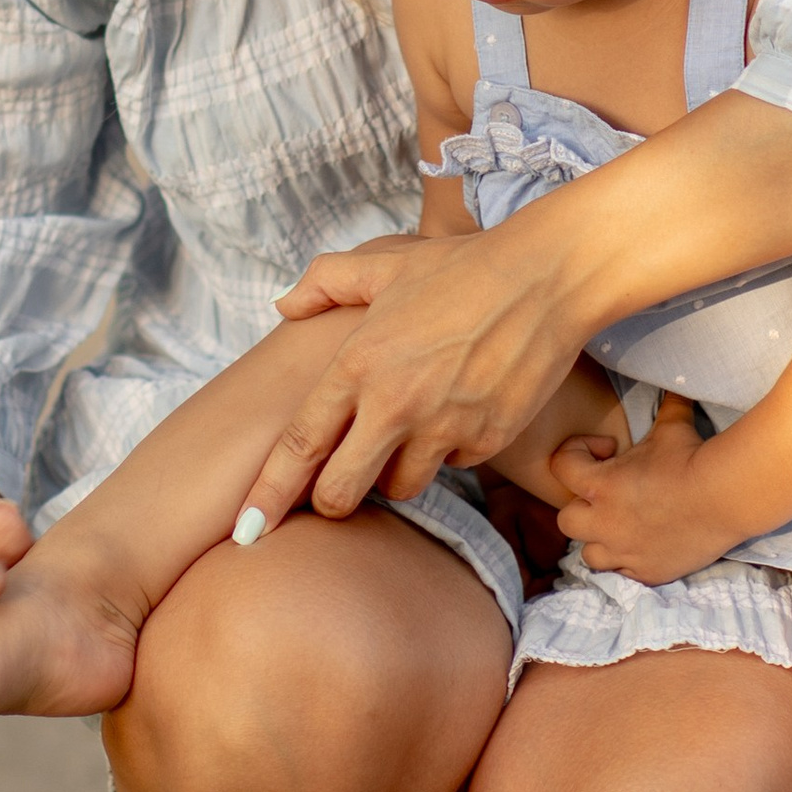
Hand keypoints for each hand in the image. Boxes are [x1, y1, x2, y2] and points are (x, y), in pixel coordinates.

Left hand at [241, 222, 583, 523]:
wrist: (545, 277)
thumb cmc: (461, 267)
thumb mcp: (383, 262)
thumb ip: (324, 282)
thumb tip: (283, 305)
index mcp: (357, 364)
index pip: (299, 446)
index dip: (268, 494)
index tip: (246, 529)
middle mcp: (395, 404)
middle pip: (341, 493)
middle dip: (332, 502)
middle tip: (335, 492)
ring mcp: (443, 426)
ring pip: (402, 487)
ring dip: (397, 472)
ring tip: (409, 432)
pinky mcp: (488, 440)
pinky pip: (456, 465)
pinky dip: (451, 450)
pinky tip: (460, 411)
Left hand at [550, 398, 739, 585]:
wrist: (725, 497)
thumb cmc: (692, 458)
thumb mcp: (672, 427)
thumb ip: (664, 406)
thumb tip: (673, 381)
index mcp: (600, 485)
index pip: (560, 466)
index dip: (577, 452)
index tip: (606, 450)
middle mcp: (604, 522)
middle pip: (566, 520)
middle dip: (582, 507)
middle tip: (607, 497)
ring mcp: (624, 551)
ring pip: (589, 555)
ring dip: (600, 540)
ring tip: (623, 526)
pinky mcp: (646, 572)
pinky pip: (622, 573)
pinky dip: (628, 561)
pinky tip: (646, 545)